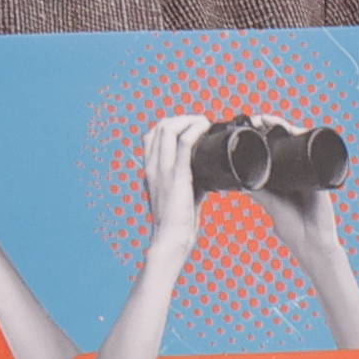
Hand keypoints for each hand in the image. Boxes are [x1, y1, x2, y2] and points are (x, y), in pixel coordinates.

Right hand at [140, 110, 210, 226]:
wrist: (171, 240)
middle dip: (182, 119)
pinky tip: (204, 127)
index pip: (151, 136)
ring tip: (203, 123)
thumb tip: (208, 174)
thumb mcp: (179, 194)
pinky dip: (195, 129)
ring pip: (168, 128)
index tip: (190, 129)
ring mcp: (162, 170)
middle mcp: (152, 166)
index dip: (171, 125)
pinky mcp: (177, 176)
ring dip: (189, 120)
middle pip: (160, 126)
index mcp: (150, 170)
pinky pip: (184, 143)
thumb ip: (189, 181)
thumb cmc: (178, 222)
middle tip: (200, 124)